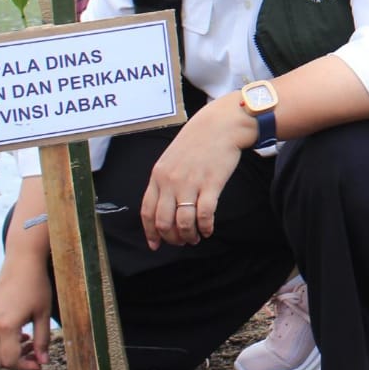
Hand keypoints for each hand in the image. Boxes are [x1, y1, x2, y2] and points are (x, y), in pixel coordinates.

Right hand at [0, 252, 53, 369]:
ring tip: (31, 345)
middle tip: (37, 358)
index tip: (40, 364)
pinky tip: (23, 336)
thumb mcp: (43, 314)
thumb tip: (43, 361)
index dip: (25, 367)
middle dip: (18, 364)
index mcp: (6, 326)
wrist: (22, 262)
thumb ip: (42, 339)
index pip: (10, 360)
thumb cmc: (36, 286)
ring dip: (12, 354)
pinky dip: (7, 344)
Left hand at [140, 98, 249, 248]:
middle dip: (171, 238)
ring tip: (195, 238)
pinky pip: (204, 215)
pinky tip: (208, 230)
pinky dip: (205, 227)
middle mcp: (171, 182)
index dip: (151, 232)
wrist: (220, 125)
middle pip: (164, 221)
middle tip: (181, 242)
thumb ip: (165, 179)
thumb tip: (164, 204)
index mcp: (158, 176)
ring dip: (188, 236)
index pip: (147, 212)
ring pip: (183, 222)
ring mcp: (190, 183)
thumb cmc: (198, 140)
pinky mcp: (211, 184)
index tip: (156, 244)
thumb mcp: (172, 158)